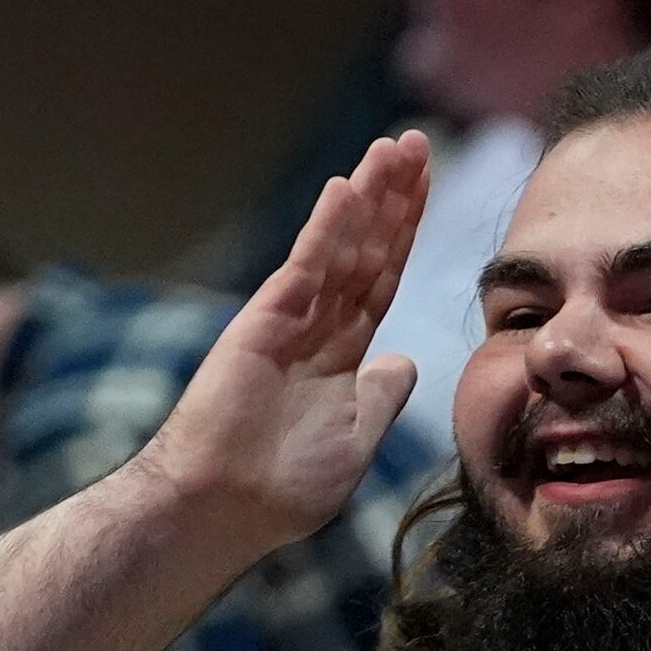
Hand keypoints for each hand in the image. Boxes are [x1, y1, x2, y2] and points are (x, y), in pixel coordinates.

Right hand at [139, 132, 430, 539]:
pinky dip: (329, 226)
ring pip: (341, 245)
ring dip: (370, 195)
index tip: (426, 189)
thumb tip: (403, 362)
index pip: (381, 279)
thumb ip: (380, 397)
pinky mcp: (266, 320)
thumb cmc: (282, 489)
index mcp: (342, 353)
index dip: (404, 234)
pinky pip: (306, 265)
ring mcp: (291, 319)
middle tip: (417, 144)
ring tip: (396, 147)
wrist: (224, 506)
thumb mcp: (356, 440)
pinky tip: (349, 187)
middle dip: (393, 197)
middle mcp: (318, 326)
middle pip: (366, 249)